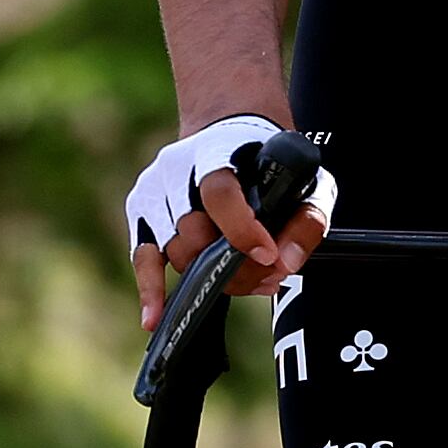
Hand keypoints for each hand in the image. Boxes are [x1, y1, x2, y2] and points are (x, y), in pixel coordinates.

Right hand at [127, 121, 335, 330]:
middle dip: (233, 264)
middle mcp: (177, 167)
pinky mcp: (142, 210)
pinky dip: (150, 289)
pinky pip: (142, 256)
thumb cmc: (269, 160)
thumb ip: (306, 218)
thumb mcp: (305, 176)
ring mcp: (154, 189)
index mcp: (217, 149)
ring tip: (250, 279)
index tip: (268, 254)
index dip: (241, 229)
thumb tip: (285, 263)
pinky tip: (155, 318)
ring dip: (210, 276)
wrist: (229, 129)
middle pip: (195, 231)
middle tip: (269, 274)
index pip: (217, 192)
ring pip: (176, 250)